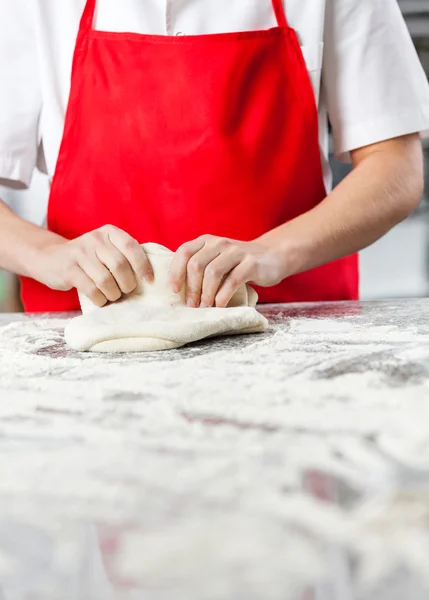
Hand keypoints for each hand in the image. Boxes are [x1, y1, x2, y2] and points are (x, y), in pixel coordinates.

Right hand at [34, 225, 152, 306]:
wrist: (50, 258)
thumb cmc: (88, 259)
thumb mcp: (105, 250)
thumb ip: (123, 256)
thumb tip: (149, 277)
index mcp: (109, 232)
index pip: (131, 246)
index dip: (143, 265)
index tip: (149, 280)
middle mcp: (95, 239)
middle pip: (120, 265)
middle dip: (127, 284)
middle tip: (126, 291)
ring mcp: (80, 253)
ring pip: (105, 280)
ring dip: (113, 293)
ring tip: (113, 295)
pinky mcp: (69, 269)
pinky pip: (91, 289)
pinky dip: (99, 299)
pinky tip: (100, 299)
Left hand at [169, 235, 283, 307]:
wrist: (273, 256)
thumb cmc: (239, 263)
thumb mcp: (217, 258)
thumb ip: (200, 265)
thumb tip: (178, 289)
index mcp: (207, 241)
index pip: (184, 252)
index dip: (176, 272)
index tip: (174, 290)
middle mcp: (220, 243)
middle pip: (196, 264)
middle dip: (191, 288)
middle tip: (191, 305)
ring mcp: (236, 252)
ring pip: (212, 272)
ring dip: (206, 294)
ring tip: (205, 307)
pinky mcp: (251, 264)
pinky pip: (232, 280)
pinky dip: (223, 295)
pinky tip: (220, 305)